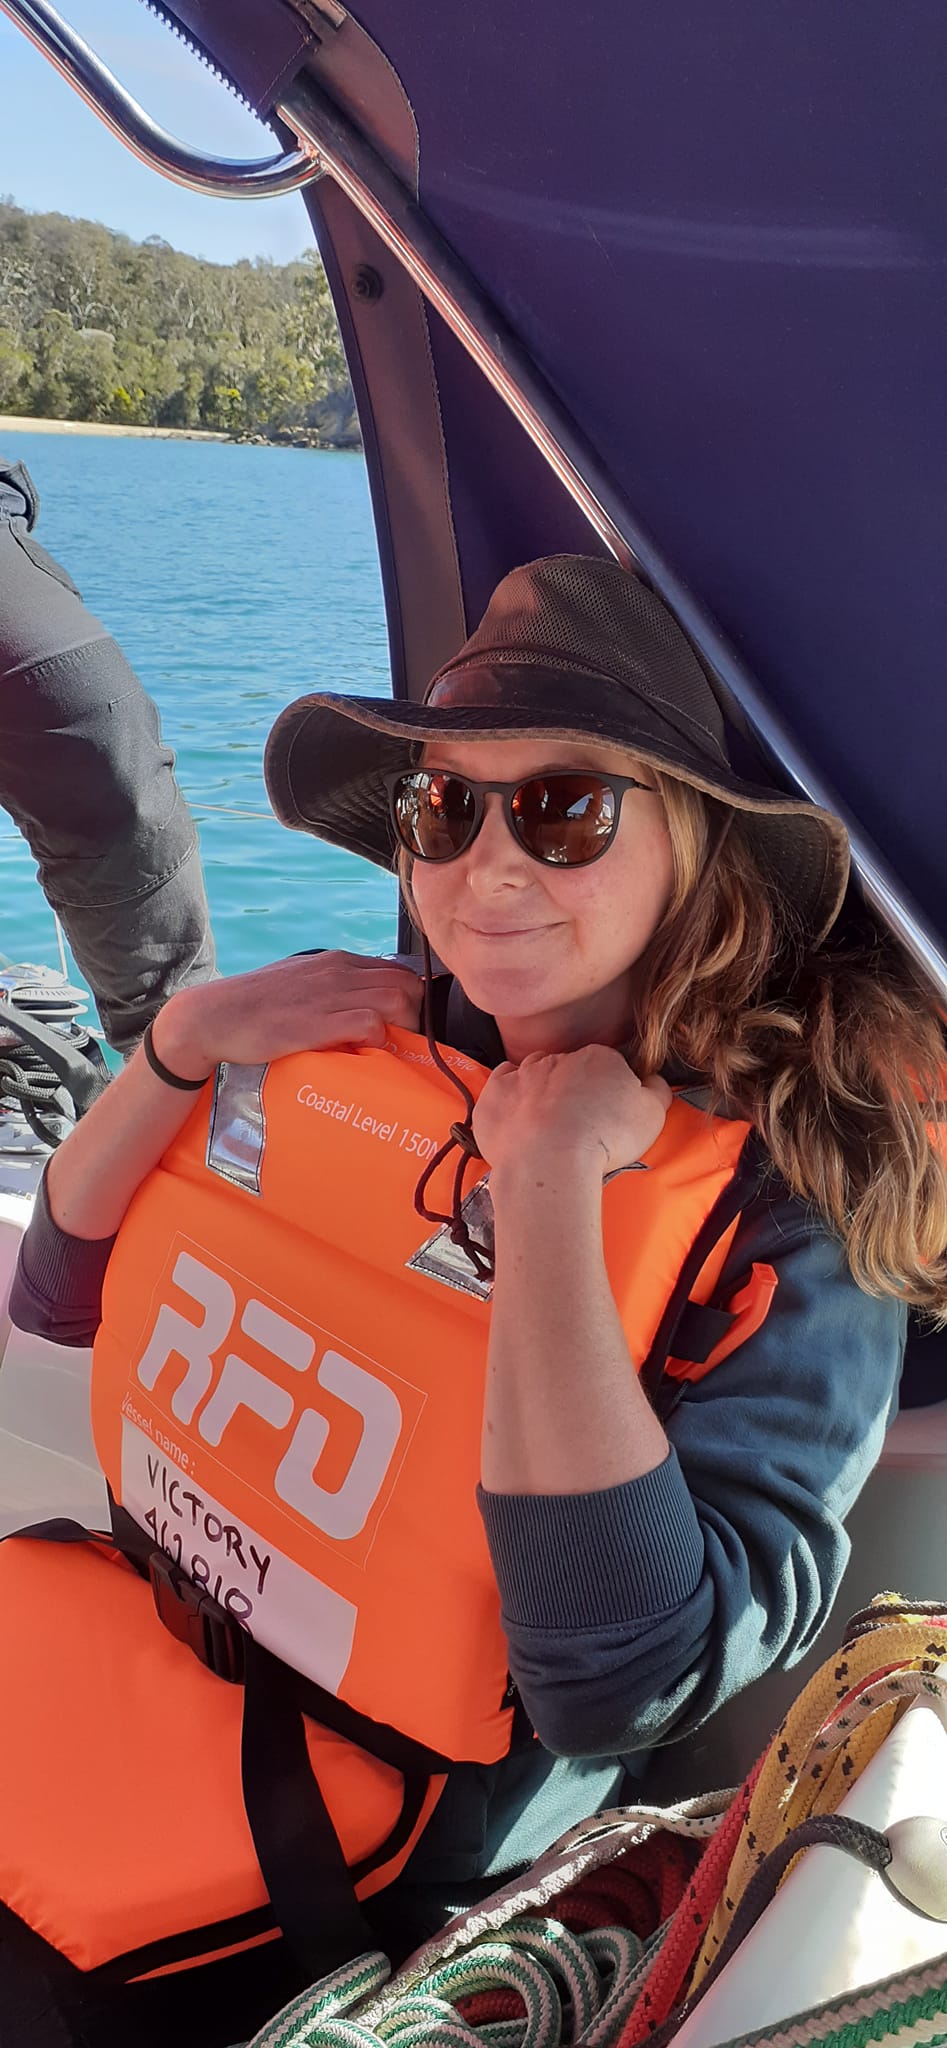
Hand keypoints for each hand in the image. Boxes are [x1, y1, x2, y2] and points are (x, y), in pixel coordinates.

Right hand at [152, 951, 422, 1077]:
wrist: (215, 1016)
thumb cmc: (254, 1005)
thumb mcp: (298, 983)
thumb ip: (328, 988)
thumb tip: (353, 1008)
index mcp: (335, 961)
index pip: (395, 971)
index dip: (409, 999)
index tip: (403, 1024)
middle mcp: (338, 971)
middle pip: (406, 984)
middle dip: (414, 1014)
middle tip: (401, 1042)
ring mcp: (330, 994)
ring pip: (397, 999)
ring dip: (402, 1027)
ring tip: (388, 1049)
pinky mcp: (319, 1021)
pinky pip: (371, 1024)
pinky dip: (377, 1039)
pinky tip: (364, 1052)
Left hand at [472, 1045, 670, 1181]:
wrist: (551, 1160)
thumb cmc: (606, 1136)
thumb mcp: (653, 1114)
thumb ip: (657, 1090)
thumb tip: (653, 1079)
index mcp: (598, 1058)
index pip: (607, 1065)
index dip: (609, 1090)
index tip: (608, 1115)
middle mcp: (558, 1058)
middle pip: (569, 1069)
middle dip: (573, 1089)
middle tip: (579, 1125)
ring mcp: (522, 1074)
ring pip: (533, 1074)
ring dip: (541, 1092)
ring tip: (547, 1127)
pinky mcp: (495, 1095)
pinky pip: (502, 1087)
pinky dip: (510, 1099)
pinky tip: (519, 1120)